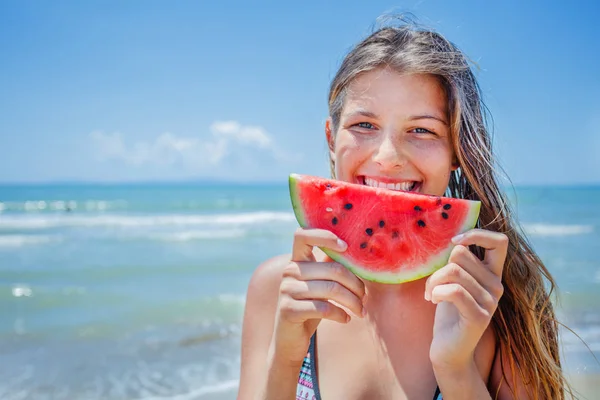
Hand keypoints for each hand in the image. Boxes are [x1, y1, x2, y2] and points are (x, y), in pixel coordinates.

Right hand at [270, 228, 365, 364]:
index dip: (324, 236)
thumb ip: (331, 267)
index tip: (345, 247)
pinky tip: (346, 319)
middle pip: (332, 269)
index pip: (302, 235)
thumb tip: (358, 253)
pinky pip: (324, 308)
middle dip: (356, 284)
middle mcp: (289, 271)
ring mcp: (286, 290)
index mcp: (296, 260)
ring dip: (353, 302)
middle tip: (364, 297)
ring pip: (331, 289)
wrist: (288, 341)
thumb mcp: (320, 285)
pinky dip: (341, 314)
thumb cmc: (311, 309)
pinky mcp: (288, 310)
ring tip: (361, 311)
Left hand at [425, 229, 507, 368]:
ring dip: (433, 281)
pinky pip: (453, 290)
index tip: (454, 243)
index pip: (500, 241)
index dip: (476, 234)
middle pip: (461, 254)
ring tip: (431, 293)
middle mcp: (497, 286)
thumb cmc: (448, 312)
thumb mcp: (455, 281)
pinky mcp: (479, 316)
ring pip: (453, 271)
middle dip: (438, 266)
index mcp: (492, 274)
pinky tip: (433, 300)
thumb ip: (459, 262)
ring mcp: (490, 302)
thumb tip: (452, 239)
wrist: (448, 350)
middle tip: (432, 284)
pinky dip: (436, 292)